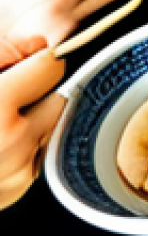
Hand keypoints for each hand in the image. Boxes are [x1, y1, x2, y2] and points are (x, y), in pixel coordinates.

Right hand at [0, 41, 65, 209]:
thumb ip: (0, 53)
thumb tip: (37, 46)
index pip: (49, 68)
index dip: (36, 61)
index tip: (27, 61)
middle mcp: (9, 141)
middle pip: (54, 98)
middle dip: (31, 93)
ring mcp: (15, 170)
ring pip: (46, 128)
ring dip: (26, 121)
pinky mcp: (15, 189)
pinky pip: (35, 154)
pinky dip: (18, 147)